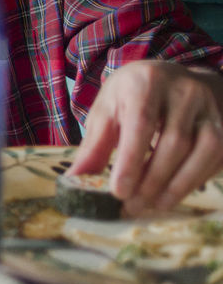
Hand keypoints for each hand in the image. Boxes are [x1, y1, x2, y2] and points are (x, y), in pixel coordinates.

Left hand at [70, 60, 222, 213]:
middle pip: (174, 142)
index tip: (119, 192)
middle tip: (133, 205)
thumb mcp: (107, 110)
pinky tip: (177, 193)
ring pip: (204, 150)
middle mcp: (183, 90)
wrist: (174, 78)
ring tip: (155, 205)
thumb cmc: (132, 96)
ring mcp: (209, 106)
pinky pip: (218, 155)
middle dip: (153, 180)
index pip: (141, 123)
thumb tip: (75, 179)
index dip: (131, 160)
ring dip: (180, 184)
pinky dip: (198, 178)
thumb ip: (94, 144)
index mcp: (145, 82)